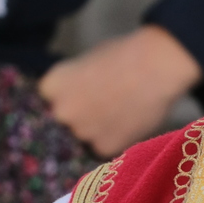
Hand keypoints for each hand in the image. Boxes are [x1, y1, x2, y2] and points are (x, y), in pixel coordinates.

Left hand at [38, 25, 200, 158]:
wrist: (156, 66)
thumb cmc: (124, 54)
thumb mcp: (86, 61)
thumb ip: (74, 82)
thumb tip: (75, 95)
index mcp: (52, 86)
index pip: (48, 101)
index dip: (67, 97)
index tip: (80, 94)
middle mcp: (61, 112)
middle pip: (64, 122)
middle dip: (79, 116)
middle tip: (102, 106)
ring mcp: (82, 133)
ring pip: (85, 137)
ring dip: (97, 130)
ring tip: (120, 114)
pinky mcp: (104, 148)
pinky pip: (104, 148)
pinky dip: (115, 139)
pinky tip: (128, 124)